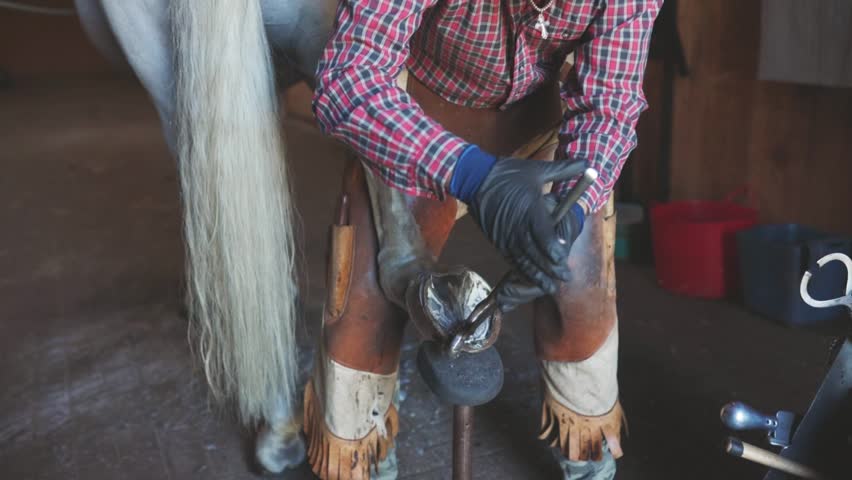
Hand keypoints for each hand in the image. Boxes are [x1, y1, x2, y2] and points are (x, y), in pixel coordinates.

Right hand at [468, 157, 586, 296]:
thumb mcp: (538, 169)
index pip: (543, 235)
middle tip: (564, 278)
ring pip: (523, 261)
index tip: (563, 259)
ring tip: (550, 287)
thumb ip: (564, 169)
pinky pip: (511, 259)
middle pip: (535, 253)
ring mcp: (506, 236)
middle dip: (550, 268)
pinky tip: (531, 278)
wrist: (476, 179)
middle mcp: (517, 227)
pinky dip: (522, 271)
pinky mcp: (497, 241)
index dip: (553, 250)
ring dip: (537, 275)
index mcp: (530, 209)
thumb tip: (588, 162)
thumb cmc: (508, 173)